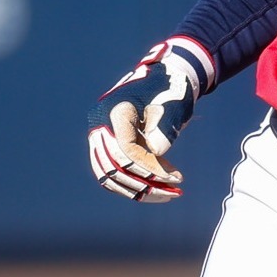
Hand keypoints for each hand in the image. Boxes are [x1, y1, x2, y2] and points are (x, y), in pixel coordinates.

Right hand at [87, 36, 215, 201]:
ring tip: (169, 196)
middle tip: (175, 193)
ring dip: (138, 190)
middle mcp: (101, 124)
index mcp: (116, 110)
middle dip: (146, 184)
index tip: (176, 178)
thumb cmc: (171, 90)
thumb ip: (164, 127)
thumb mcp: (173, 105)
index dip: (150, 167)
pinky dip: (132, 184)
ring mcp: (100, 136)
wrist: (164, 80)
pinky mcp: (106, 146)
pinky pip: (111, 173)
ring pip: (110, 174)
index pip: (127, 149)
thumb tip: (157, 153)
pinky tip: (155, 191)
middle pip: (115, 166)